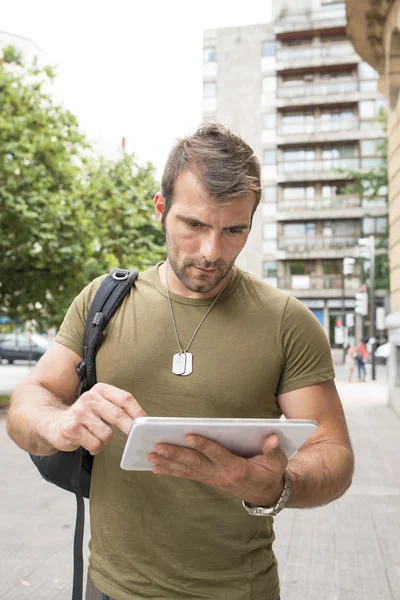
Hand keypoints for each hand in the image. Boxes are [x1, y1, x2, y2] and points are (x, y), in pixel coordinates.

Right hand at [45, 383, 145, 454]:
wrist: (53, 423)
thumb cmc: (84, 416)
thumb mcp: (100, 404)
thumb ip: (117, 407)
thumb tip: (141, 420)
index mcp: (100, 390)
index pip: (125, 398)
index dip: (138, 411)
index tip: (145, 422)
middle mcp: (90, 398)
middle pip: (118, 415)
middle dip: (129, 428)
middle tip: (135, 436)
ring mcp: (80, 413)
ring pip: (106, 433)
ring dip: (105, 440)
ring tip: (96, 436)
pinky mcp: (72, 428)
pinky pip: (95, 444)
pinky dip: (95, 448)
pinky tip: (88, 442)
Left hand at [148, 433, 287, 505]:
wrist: (267, 493)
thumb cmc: (271, 472)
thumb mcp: (277, 461)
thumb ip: (273, 449)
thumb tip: (272, 438)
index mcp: (237, 469)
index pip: (218, 455)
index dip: (204, 445)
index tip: (189, 435)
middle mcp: (221, 476)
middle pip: (196, 463)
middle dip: (176, 454)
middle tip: (158, 446)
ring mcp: (213, 479)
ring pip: (188, 470)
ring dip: (168, 462)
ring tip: (151, 455)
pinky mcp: (208, 479)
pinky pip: (187, 475)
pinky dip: (171, 471)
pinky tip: (156, 467)